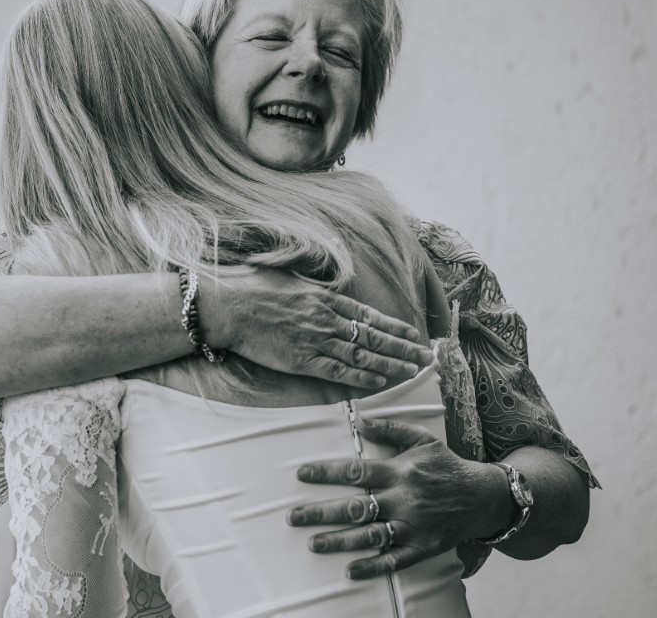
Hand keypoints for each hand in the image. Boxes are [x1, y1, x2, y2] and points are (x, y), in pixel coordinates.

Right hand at [200, 267, 434, 388]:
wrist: (229, 305)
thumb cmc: (253, 287)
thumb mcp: (289, 275)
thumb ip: (313, 283)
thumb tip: (328, 285)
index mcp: (325, 298)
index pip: (368, 315)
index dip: (393, 326)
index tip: (413, 333)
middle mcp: (327, 319)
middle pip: (373, 336)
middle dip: (403, 347)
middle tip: (427, 356)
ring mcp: (315, 340)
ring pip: (363, 356)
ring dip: (391, 364)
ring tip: (413, 370)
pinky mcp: (301, 361)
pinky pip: (338, 372)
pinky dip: (361, 377)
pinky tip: (380, 381)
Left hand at [286, 417, 508, 578]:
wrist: (484, 496)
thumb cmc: (446, 465)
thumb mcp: (421, 439)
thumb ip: (389, 429)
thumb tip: (358, 420)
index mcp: (400, 471)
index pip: (356, 471)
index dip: (327, 473)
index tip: (301, 474)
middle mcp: (403, 499)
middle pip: (356, 507)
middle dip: (322, 512)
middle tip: (293, 517)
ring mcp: (413, 525)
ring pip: (370, 535)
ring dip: (339, 541)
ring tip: (312, 544)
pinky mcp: (423, 547)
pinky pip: (395, 559)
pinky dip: (373, 566)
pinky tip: (350, 570)